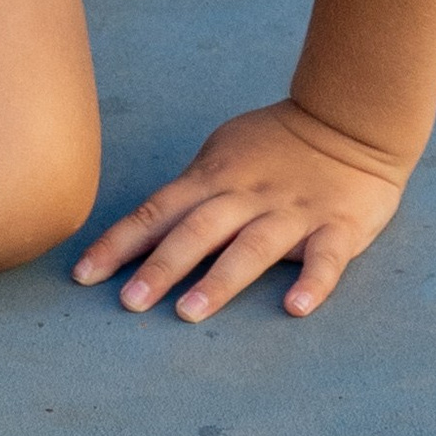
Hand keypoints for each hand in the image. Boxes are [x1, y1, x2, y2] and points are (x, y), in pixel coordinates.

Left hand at [72, 98, 408, 322]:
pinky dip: (313, 282)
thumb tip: (147, 227)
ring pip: (252, 246)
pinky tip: (295, 307)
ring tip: (190, 313)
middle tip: (129, 302)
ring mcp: (293, 212)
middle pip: (197, 230)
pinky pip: (326, 258)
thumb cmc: (278, 143)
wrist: (350, 121)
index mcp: (215, 177)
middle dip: (160, 266)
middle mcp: (248, 195)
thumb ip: (192, 190)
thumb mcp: (224, 153)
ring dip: (220, 279)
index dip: (119, 242)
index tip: (84, 275)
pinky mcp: (338, 227)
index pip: (157, 211)